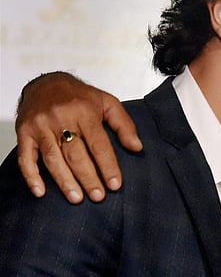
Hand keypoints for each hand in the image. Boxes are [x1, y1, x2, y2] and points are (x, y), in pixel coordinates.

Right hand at [15, 72, 141, 203]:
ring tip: (77, 198)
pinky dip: (32, 176)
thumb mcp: (108, 103)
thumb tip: (136, 147)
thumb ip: (124, 125)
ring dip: (65, 181)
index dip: (107, 165)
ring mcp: (40, 126)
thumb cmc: (80, 96)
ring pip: (53, 158)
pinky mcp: (24, 133)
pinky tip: (40, 192)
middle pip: (76, 154)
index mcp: (84, 112)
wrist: (46, 82)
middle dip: (88, 178)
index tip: (115, 184)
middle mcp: (61, 118)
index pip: (98, 144)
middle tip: (98, 196)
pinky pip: (25, 158)